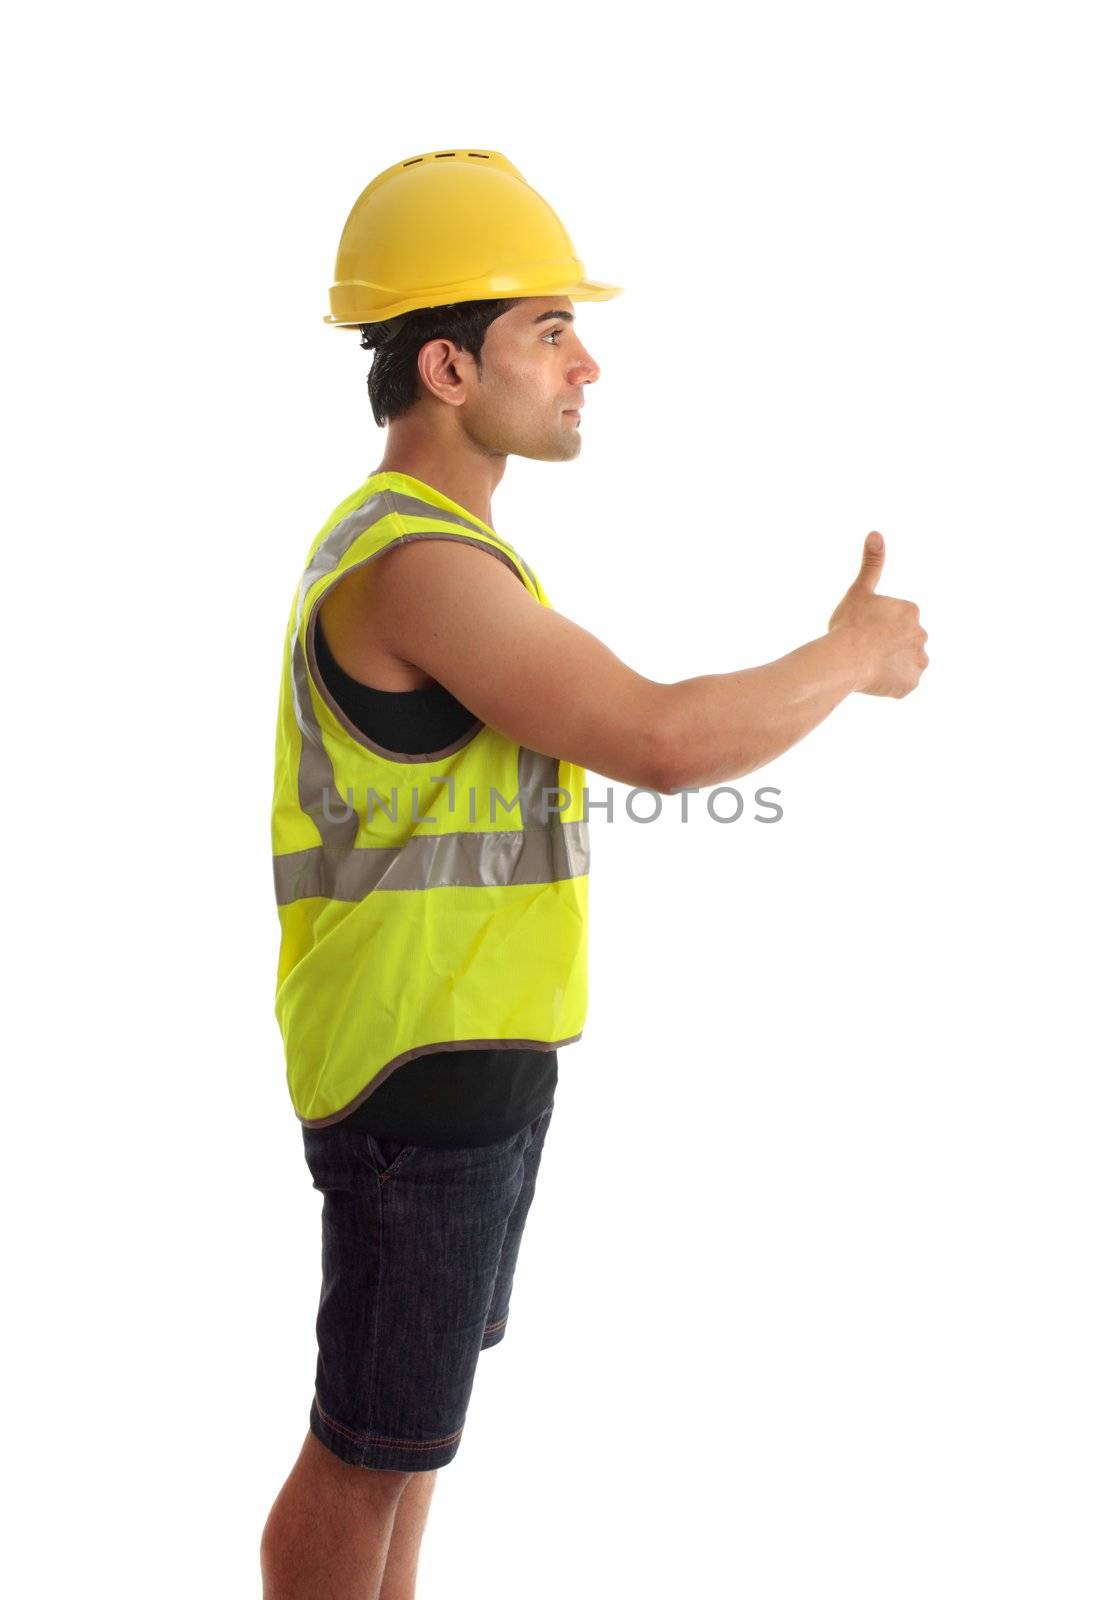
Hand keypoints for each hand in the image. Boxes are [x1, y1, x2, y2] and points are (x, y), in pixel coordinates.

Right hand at [828, 533, 928, 696]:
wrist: (845, 659)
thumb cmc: (850, 624)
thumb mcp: (859, 591)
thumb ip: (872, 564)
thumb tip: (876, 533)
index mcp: (911, 611)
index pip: (895, 621)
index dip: (875, 627)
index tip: (862, 630)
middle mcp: (921, 634)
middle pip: (901, 642)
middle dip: (885, 646)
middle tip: (862, 649)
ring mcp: (918, 660)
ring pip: (903, 662)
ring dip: (890, 664)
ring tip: (867, 665)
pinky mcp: (911, 683)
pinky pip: (902, 684)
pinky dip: (890, 684)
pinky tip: (872, 678)